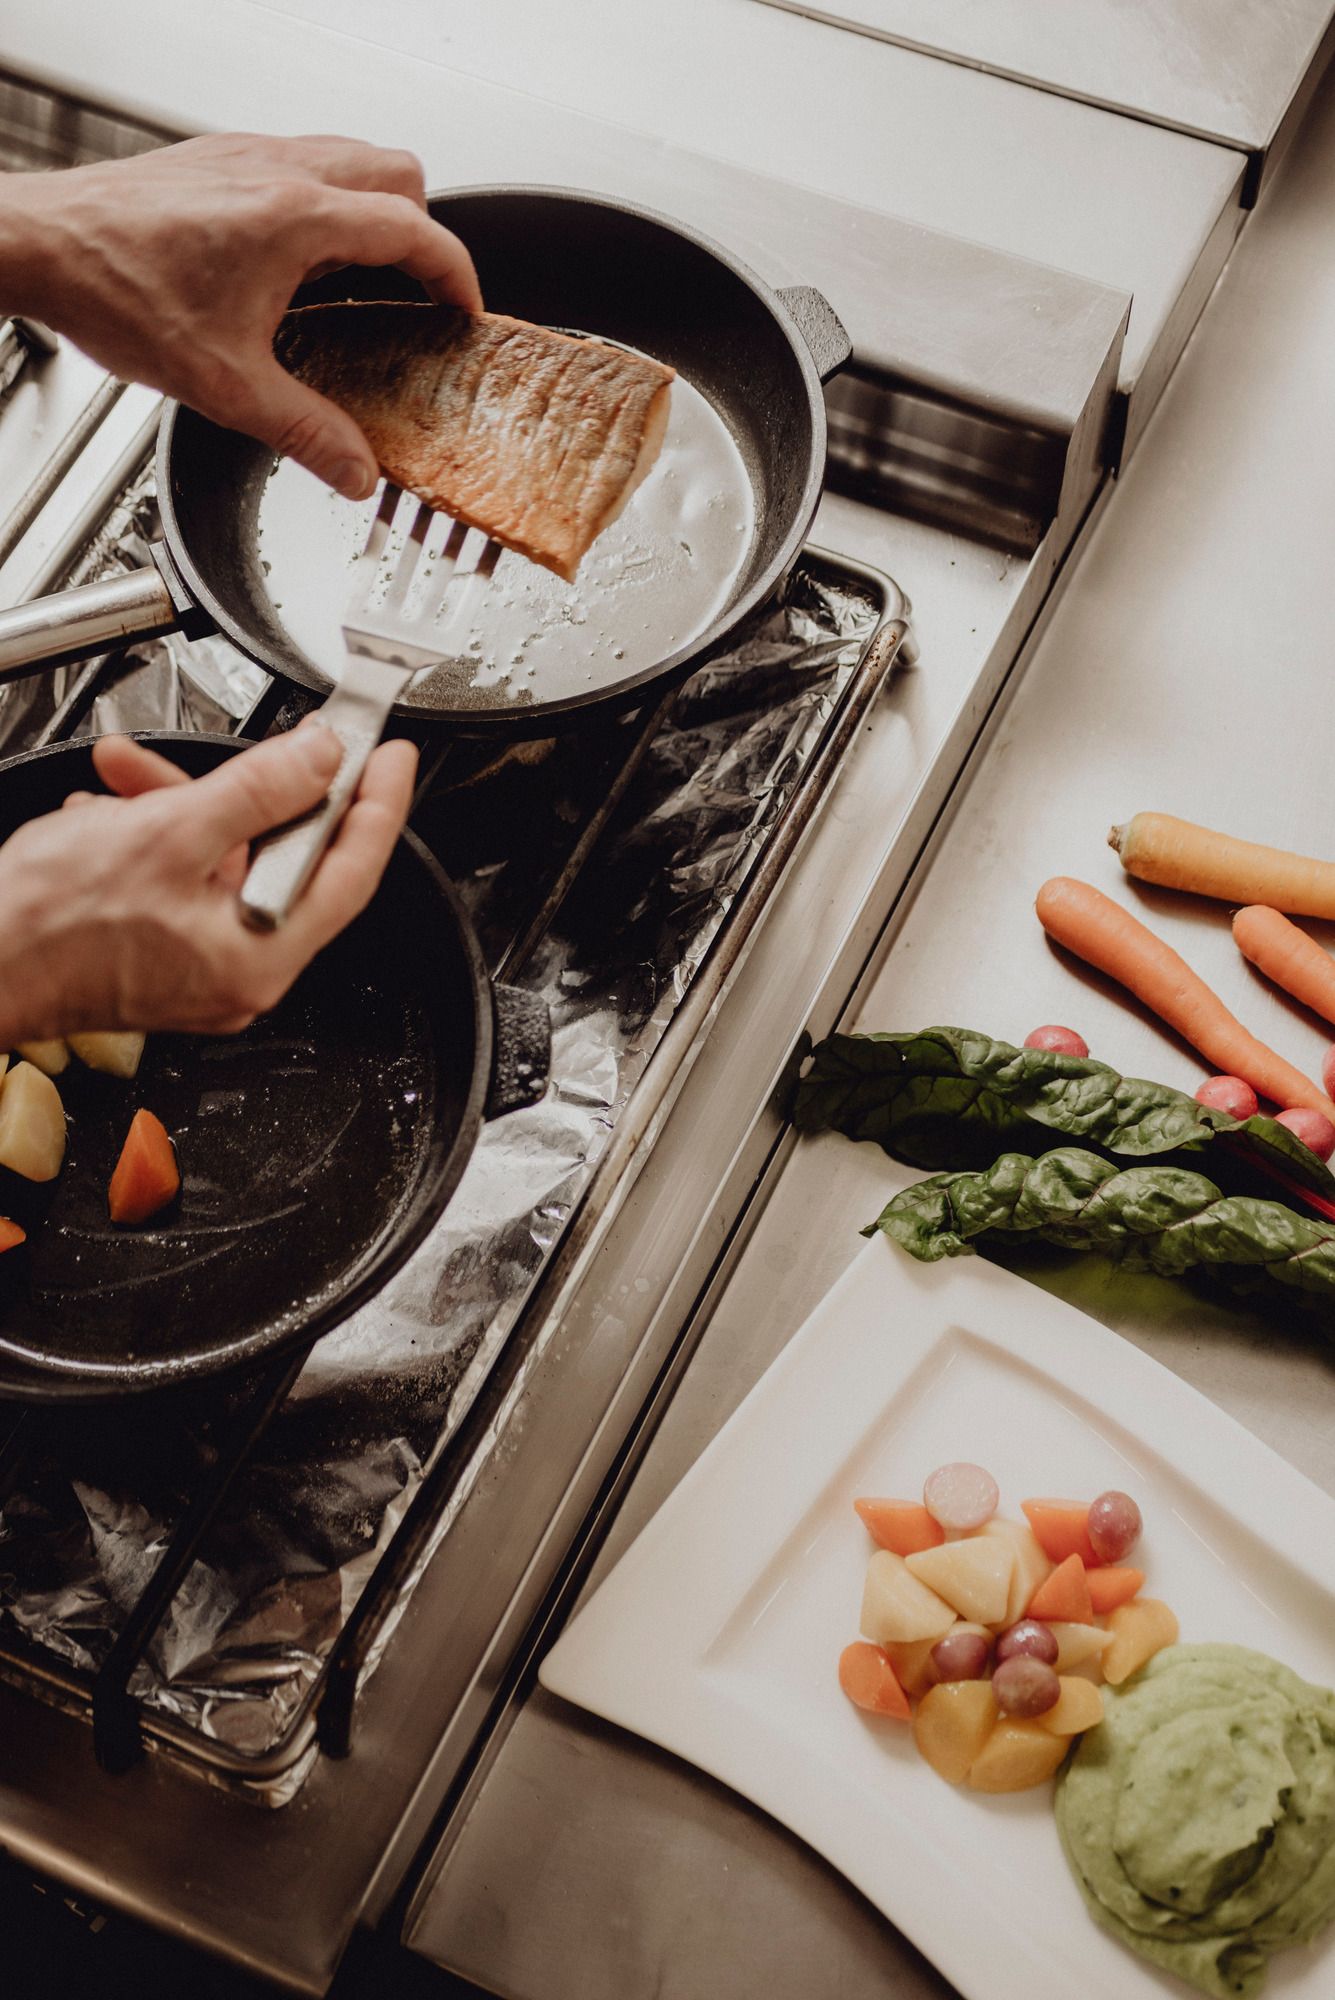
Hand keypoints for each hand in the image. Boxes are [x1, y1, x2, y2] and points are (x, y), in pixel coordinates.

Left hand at [0, 133, 480, 497]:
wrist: (40, 248)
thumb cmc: (115, 291)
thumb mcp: (226, 386)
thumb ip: (307, 433)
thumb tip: (356, 470)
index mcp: (297, 219)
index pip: (416, 229)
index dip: (456, 273)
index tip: (463, 308)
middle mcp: (278, 171)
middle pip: (398, 173)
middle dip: (422, 231)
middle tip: (416, 290)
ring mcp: (246, 155)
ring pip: (350, 156)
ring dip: (373, 209)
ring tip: (362, 274)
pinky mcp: (216, 158)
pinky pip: (299, 160)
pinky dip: (322, 201)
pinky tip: (293, 259)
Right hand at [0, 728, 418, 1043]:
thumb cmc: (46, 926)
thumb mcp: (168, 832)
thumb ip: (258, 790)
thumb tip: (319, 759)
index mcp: (259, 956)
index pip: (352, 871)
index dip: (378, 804)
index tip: (390, 756)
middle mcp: (240, 974)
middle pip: (286, 862)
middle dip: (257, 790)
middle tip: (266, 744)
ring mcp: (200, 970)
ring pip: (225, 862)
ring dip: (186, 804)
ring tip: (137, 773)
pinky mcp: (162, 957)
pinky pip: (185, 881)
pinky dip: (157, 836)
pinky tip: (114, 810)